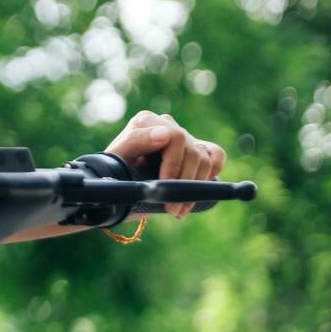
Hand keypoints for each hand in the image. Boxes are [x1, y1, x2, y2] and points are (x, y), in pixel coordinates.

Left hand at [103, 110, 227, 219]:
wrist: (118, 186)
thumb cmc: (113, 171)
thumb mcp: (116, 158)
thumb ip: (135, 141)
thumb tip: (164, 134)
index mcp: (146, 122)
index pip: (175, 136)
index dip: (173, 163)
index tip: (163, 184)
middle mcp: (166, 125)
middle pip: (192, 150)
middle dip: (183, 182)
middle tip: (171, 207)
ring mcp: (184, 137)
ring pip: (205, 159)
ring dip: (195, 189)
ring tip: (178, 209)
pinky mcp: (198, 149)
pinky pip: (217, 155)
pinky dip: (212, 173)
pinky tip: (197, 191)